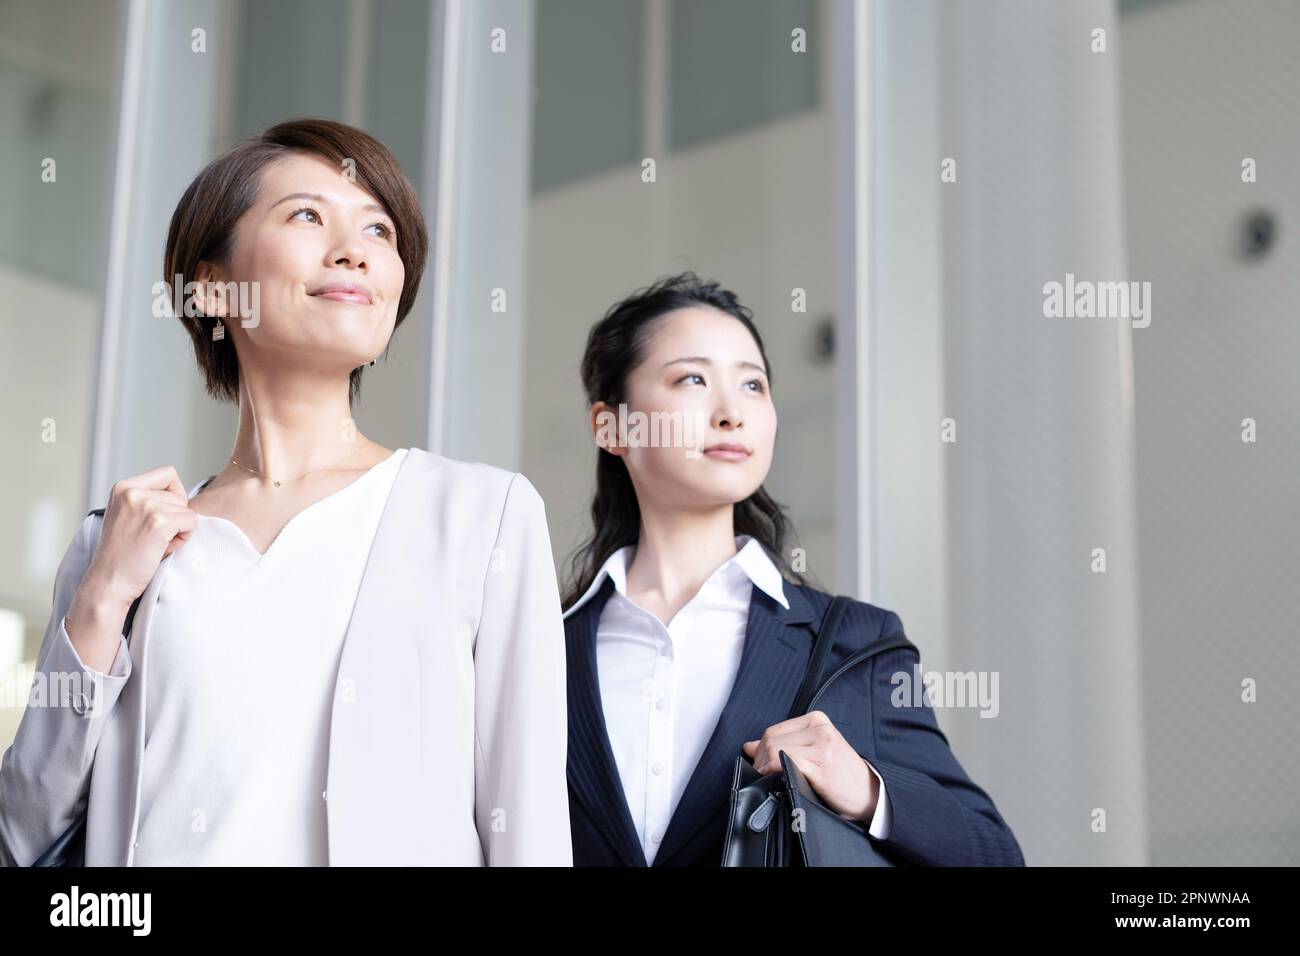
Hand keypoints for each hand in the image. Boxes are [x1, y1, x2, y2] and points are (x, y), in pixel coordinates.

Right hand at [66, 465, 197, 671]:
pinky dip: (184, 538)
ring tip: (154, 544)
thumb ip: (147, 499)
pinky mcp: (158, 522)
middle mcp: (132, 491)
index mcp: (122, 487)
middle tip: (151, 538)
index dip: (174, 494)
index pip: (167, 473)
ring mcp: (145, 506)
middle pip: (180, 495)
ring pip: (187, 510)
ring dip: (178, 530)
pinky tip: (162, 549)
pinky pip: (192, 522)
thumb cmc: (122, 554)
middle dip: (174, 517)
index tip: (160, 516)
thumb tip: (182, 494)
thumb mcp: (127, 516)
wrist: (108, 583)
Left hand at [742, 711, 878, 822]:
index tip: (759, 768)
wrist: (870, 795)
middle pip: (771, 739)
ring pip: (774, 749)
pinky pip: (784, 761)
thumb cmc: (841, 776)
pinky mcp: (822, 763)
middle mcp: (820, 728)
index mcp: (816, 720)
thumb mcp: (813, 752)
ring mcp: (822, 744)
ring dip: (764, 768)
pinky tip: (777, 781)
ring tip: (768, 781)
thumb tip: (749, 746)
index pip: (773, 730)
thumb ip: (784, 745)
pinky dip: (773, 771)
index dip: (759, 751)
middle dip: (759, 761)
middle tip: (761, 778)